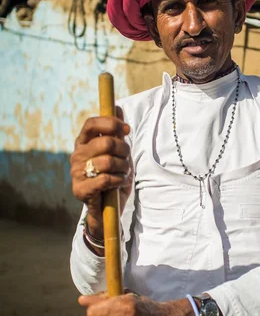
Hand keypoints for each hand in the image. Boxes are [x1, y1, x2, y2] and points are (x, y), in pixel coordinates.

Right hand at [70, 106, 132, 237]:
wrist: (107, 209)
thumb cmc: (113, 176)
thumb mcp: (118, 152)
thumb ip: (116, 131)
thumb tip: (116, 107)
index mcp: (84, 142)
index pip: (91, 123)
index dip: (110, 123)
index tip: (126, 129)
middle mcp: (77, 155)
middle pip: (106, 142)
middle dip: (124, 151)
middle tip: (126, 159)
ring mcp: (76, 172)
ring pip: (108, 161)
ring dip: (123, 168)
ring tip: (123, 174)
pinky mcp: (80, 189)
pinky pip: (106, 179)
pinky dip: (119, 181)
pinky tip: (119, 183)